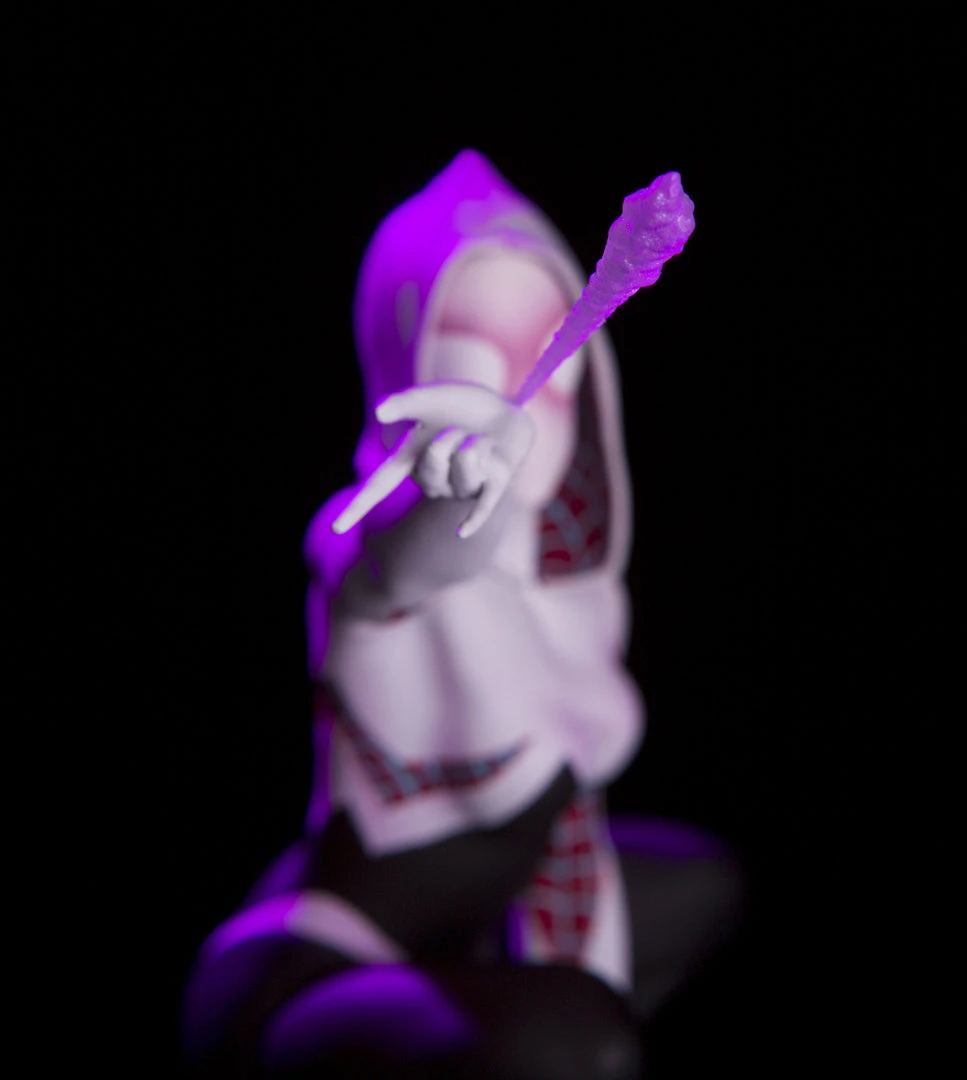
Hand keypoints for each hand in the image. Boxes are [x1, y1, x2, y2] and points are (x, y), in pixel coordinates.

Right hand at [332, 382, 534, 538]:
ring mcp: (463, 488)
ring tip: (483, 442)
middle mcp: (434, 483)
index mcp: (411, 462)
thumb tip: (379, 413)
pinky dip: (472, 519)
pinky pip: (482, 507)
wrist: (503, 411)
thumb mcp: (429, 399)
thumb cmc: (459, 408)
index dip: (358, 507)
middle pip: (435, 459)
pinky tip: (462, 532)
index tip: (337, 528)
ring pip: (467, 461)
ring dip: (478, 440)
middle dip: (451, 435)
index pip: (379, 487)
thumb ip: (404, 403)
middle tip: (462, 431)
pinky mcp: (493, 489)